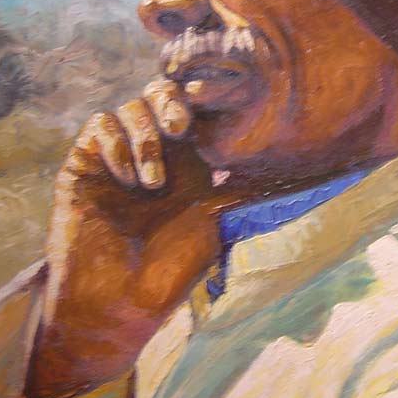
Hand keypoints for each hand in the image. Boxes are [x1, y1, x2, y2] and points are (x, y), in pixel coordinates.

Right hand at [28, 79, 231, 397]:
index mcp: (187, 161)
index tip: (220, 104)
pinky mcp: (84, 164)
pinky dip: (116, 143)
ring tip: (152, 183)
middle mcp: (153, 152)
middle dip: (172, 101)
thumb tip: (312, 175)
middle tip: (182, 127)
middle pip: (161, 94)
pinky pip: (99, 127)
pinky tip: (127, 179)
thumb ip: (250, 191)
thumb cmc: (171, 272)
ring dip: (145, 137)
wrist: (119, 304)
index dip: (206, 98)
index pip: (196, 109)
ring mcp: (117, 156)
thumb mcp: (220, 223)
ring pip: (131, 107)